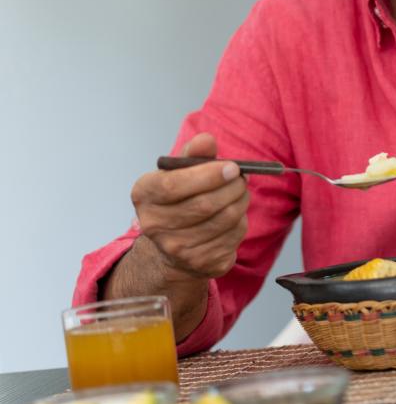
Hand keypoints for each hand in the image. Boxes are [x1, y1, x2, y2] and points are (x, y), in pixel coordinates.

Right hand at [131, 133, 249, 280]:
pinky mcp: (200, 264)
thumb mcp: (181, 172)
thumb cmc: (180, 199)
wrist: (172, 247)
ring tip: (240, 193)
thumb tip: (206, 140)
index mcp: (144, 195)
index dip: (208, 174)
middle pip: (204, 204)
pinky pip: (233, 237)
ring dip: (240, 202)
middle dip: (232, 187)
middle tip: (242, 178)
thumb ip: (194, 154)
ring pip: (224, 220)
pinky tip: (233, 216)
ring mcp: (176, 249)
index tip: (232, 167)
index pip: (173, 185)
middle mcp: (153, 226)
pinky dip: (241, 222)